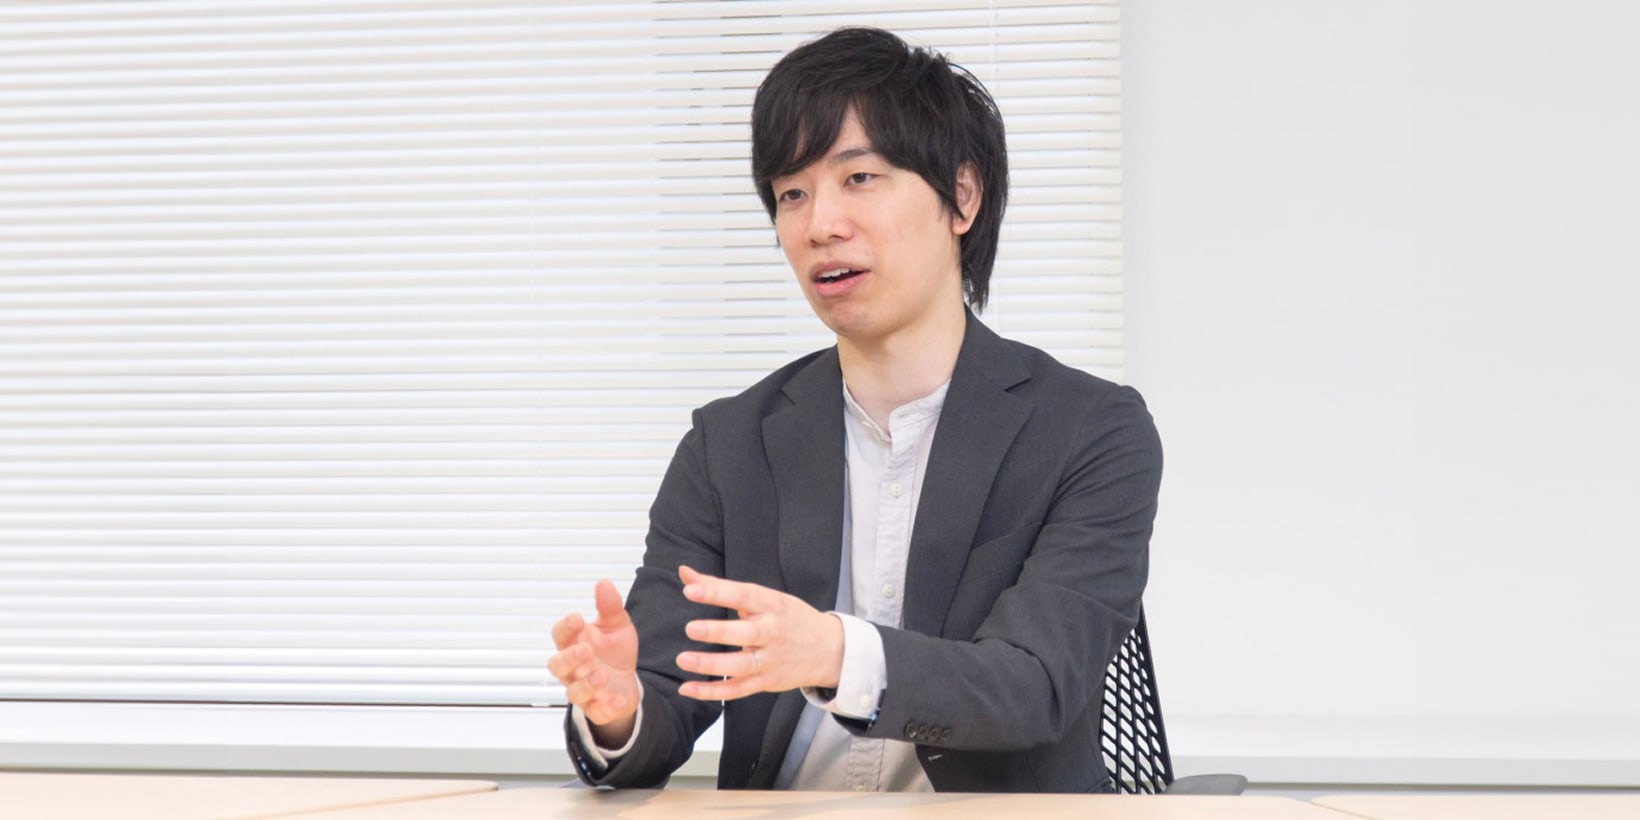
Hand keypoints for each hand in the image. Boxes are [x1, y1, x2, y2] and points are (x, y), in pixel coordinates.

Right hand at [547, 579, 640, 745]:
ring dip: (586, 684)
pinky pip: (597, 711)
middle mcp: (573, 668)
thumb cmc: (614, 651)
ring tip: (601, 675)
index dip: (565, 627)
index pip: (560, 635)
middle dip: (570, 658)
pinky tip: (617, 699)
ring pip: (573, 691)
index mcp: (575, 643)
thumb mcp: (617, 626)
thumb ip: (610, 607)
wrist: (627, 681)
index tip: (577, 618)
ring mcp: (583, 690)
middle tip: (587, 650)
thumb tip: (603, 583)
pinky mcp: (597, 709)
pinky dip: (606, 707)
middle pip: (558, 665)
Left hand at [673, 565, 844, 701]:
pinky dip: (713, 691)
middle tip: (690, 628)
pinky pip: (738, 689)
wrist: (829, 650)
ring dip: (711, 665)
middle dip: (718, 631)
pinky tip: (688, 688)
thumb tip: (684, 573)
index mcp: (772, 605)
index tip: (690, 589)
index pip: (743, 596)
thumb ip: (721, 587)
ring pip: (741, 665)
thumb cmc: (789, 618)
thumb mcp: (764, 597)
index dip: (717, 592)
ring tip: (683, 659)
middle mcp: (773, 632)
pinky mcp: (767, 682)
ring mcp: (771, 660)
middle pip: (746, 633)